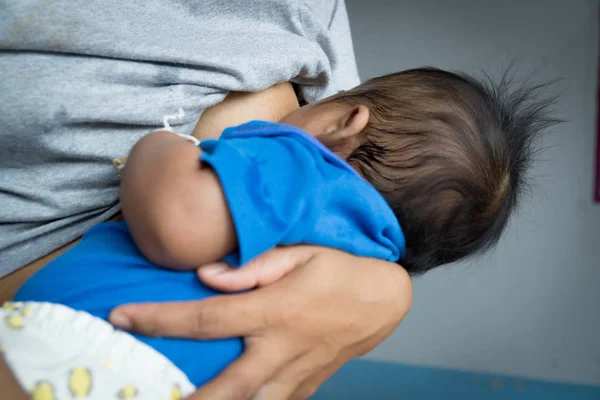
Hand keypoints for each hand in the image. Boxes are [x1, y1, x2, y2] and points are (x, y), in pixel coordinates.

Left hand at [109, 246, 411, 398]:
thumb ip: (252, 267)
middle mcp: (282, 349)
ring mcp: (297, 373)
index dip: (160, 319)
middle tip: (145, 398)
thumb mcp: (300, 253)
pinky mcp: (308, 385)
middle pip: (227, 387)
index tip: (122, 317)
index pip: (206, 318)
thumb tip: (205, 276)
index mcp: (275, 311)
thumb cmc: (340, 269)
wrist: (383, 298)